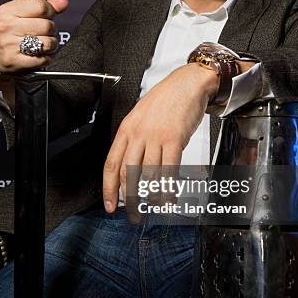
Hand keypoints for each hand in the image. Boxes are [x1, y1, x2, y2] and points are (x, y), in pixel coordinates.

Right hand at [0, 0, 68, 71]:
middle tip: (43, 33)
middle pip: (47, 25)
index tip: (48, 16)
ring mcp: (9, 43)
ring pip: (47, 43)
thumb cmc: (11, 35)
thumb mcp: (23, 14)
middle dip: (51, 31)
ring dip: (51, 45)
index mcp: (8, 10)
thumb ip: (44, 6)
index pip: (41, 6)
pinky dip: (46, 58)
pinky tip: (38, 55)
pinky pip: (43, 59)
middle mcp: (7, 26)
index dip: (50, 12)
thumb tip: (63, 2)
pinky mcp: (14, 60)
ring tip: (42, 44)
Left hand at [102, 63, 217, 213]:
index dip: (109, 188)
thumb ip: (134, 140)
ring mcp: (156, 137)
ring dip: (151, 196)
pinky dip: (168, 187)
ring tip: (153, 208)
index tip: (110, 204)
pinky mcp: (174, 139)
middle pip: (128, 174)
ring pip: (149, 174)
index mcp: (126, 129)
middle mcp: (138, 134)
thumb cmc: (166, 100)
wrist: (187, 84)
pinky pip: (169, 169)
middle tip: (133, 214)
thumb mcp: (140, 117)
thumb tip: (130, 167)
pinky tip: (168, 197)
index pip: (111, 164)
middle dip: (129, 199)